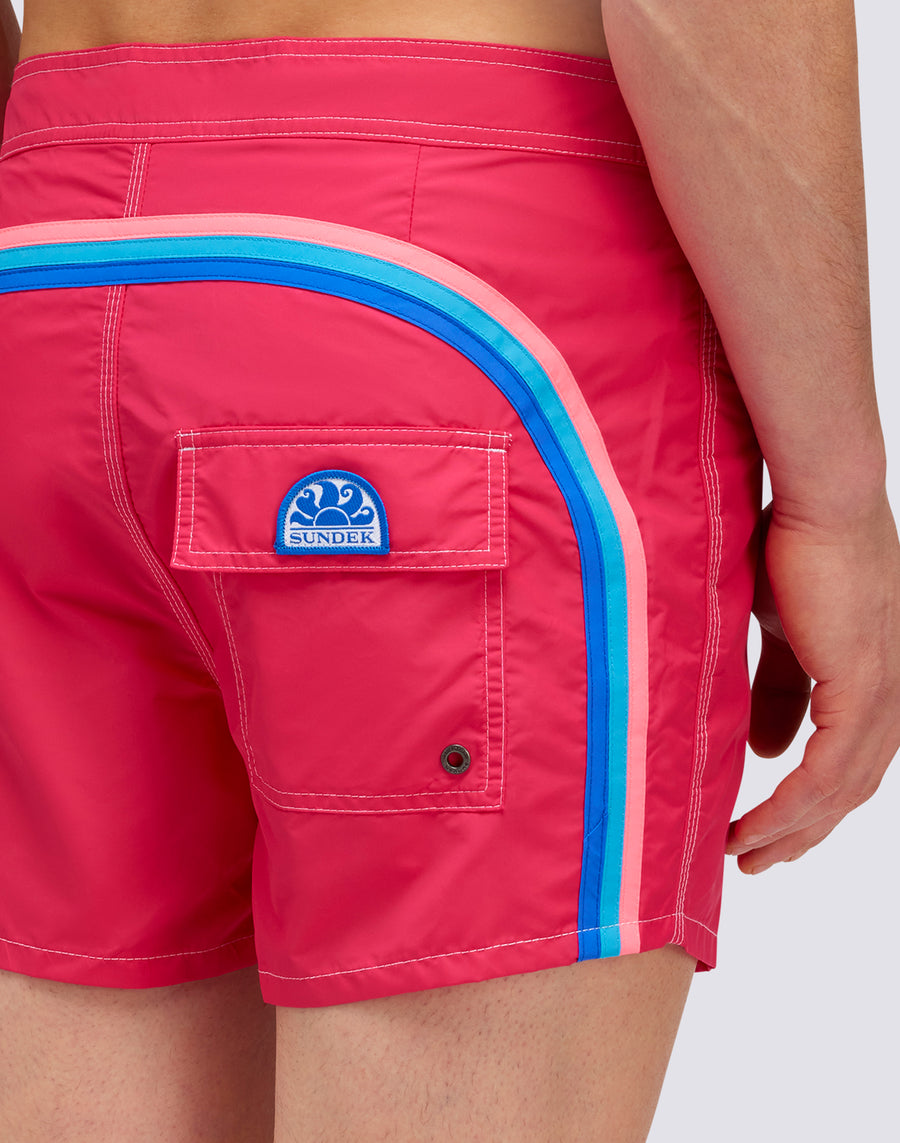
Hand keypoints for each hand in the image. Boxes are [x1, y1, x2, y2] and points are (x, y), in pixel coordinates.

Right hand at [726, 498, 899, 872]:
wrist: (818, 501)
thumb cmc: (795, 549)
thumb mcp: (782, 635)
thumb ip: (779, 692)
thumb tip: (766, 751)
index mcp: (877, 681)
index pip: (850, 762)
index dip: (811, 804)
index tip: (768, 830)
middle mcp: (895, 696)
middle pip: (850, 789)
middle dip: (801, 832)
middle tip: (756, 860)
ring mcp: (886, 694)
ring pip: (841, 789)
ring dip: (791, 829)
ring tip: (745, 853)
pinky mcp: (865, 689)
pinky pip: (828, 771)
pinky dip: (793, 806)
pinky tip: (760, 826)